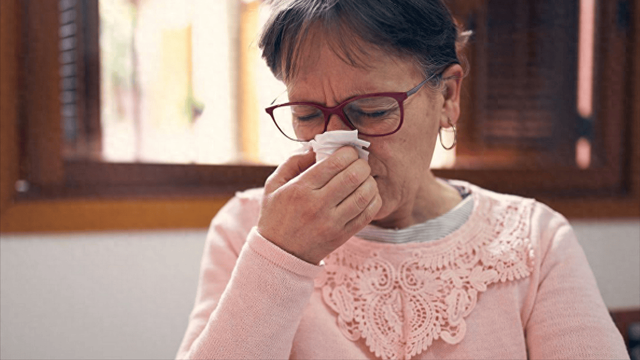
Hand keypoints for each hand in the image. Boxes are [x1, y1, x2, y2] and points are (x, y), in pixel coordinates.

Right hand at [257, 147, 381, 264]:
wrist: (279, 254)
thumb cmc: (276, 215)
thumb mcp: (273, 185)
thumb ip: (293, 162)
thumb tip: (316, 147)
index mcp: (300, 189)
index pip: (335, 163)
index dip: (348, 152)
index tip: (349, 152)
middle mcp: (317, 205)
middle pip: (354, 176)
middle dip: (362, 164)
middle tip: (360, 163)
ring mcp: (332, 222)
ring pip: (364, 194)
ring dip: (370, 181)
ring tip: (365, 178)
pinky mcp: (342, 236)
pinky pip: (367, 214)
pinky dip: (374, 200)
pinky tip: (368, 194)